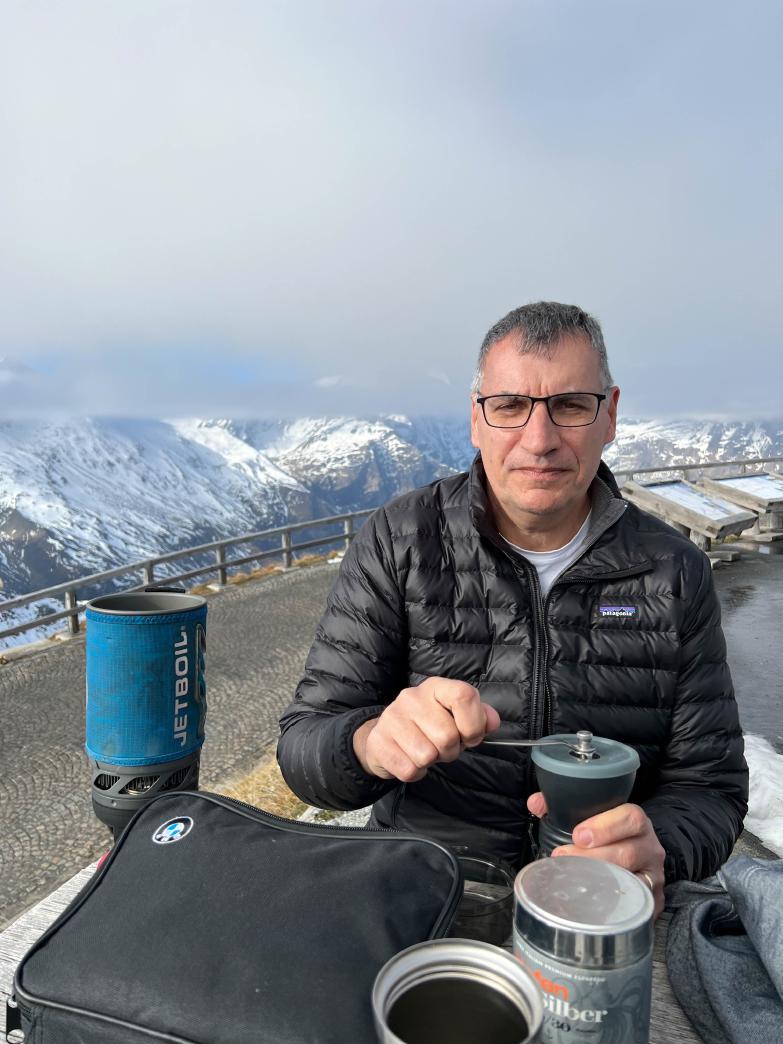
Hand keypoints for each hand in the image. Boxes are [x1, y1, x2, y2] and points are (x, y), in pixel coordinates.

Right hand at [353, 677, 500, 782]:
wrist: (385, 736)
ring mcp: (392, 718)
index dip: (474, 723)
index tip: (470, 736)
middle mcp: (412, 697)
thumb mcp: (455, 716)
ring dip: (431, 762)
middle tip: (441, 747)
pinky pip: (410, 770)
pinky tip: (410, 758)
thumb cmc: (427, 726)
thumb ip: (479, 717)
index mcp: (436, 687)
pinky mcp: (379, 742)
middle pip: (447, 736)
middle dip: (450, 750)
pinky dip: (416, 772)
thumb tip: (493, 721)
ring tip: (424, 750)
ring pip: (427, 756)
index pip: (464, 695)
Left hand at [526, 793, 665, 918]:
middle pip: (628, 852)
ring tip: (573, 878)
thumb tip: (535, 802)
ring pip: (633, 880)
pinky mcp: (652, 903)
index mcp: (637, 823)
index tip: (578, 835)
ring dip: (599, 880)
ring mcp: (653, 877)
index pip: (631, 818)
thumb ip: (562, 806)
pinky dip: (614, 904)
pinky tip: (593, 901)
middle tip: (565, 857)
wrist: (638, 860)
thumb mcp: (592, 818)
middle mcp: (650, 848)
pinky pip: (635, 905)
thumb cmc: (609, 838)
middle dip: (594, 857)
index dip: (604, 826)